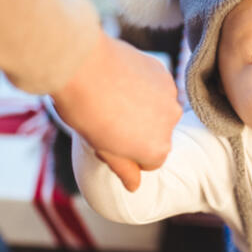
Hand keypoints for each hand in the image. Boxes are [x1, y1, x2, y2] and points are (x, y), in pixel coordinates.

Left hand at [51, 32, 181, 190]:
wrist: (80, 64)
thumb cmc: (85, 111)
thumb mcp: (101, 148)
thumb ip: (123, 168)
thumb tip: (135, 186)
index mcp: (156, 149)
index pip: (150, 163)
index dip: (129, 154)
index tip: (111, 142)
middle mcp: (171, 123)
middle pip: (158, 135)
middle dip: (141, 131)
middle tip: (110, 119)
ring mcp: (170, 95)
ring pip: (160, 109)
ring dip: (145, 107)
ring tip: (115, 98)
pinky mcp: (163, 72)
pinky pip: (158, 87)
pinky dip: (145, 86)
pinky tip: (121, 79)